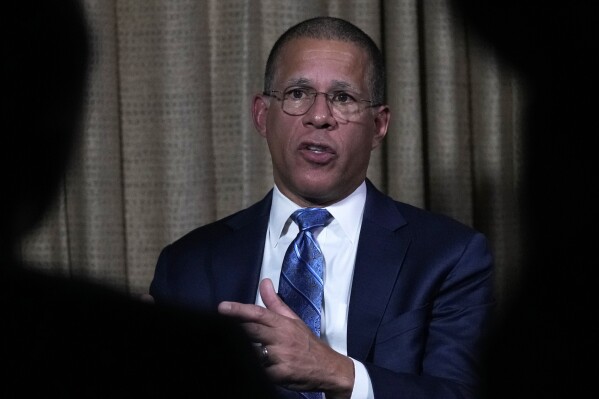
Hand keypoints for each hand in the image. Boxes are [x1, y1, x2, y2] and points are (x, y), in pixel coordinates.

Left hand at [218, 278, 353, 398]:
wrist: (328, 367)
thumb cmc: (307, 343)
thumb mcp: (292, 320)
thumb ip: (274, 302)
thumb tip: (264, 282)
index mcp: (282, 323)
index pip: (258, 313)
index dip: (238, 310)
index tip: (222, 307)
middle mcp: (281, 338)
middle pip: (252, 330)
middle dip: (238, 329)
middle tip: (224, 326)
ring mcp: (281, 356)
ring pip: (254, 351)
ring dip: (248, 351)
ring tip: (248, 350)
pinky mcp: (281, 374)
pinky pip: (261, 370)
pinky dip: (258, 368)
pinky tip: (263, 366)